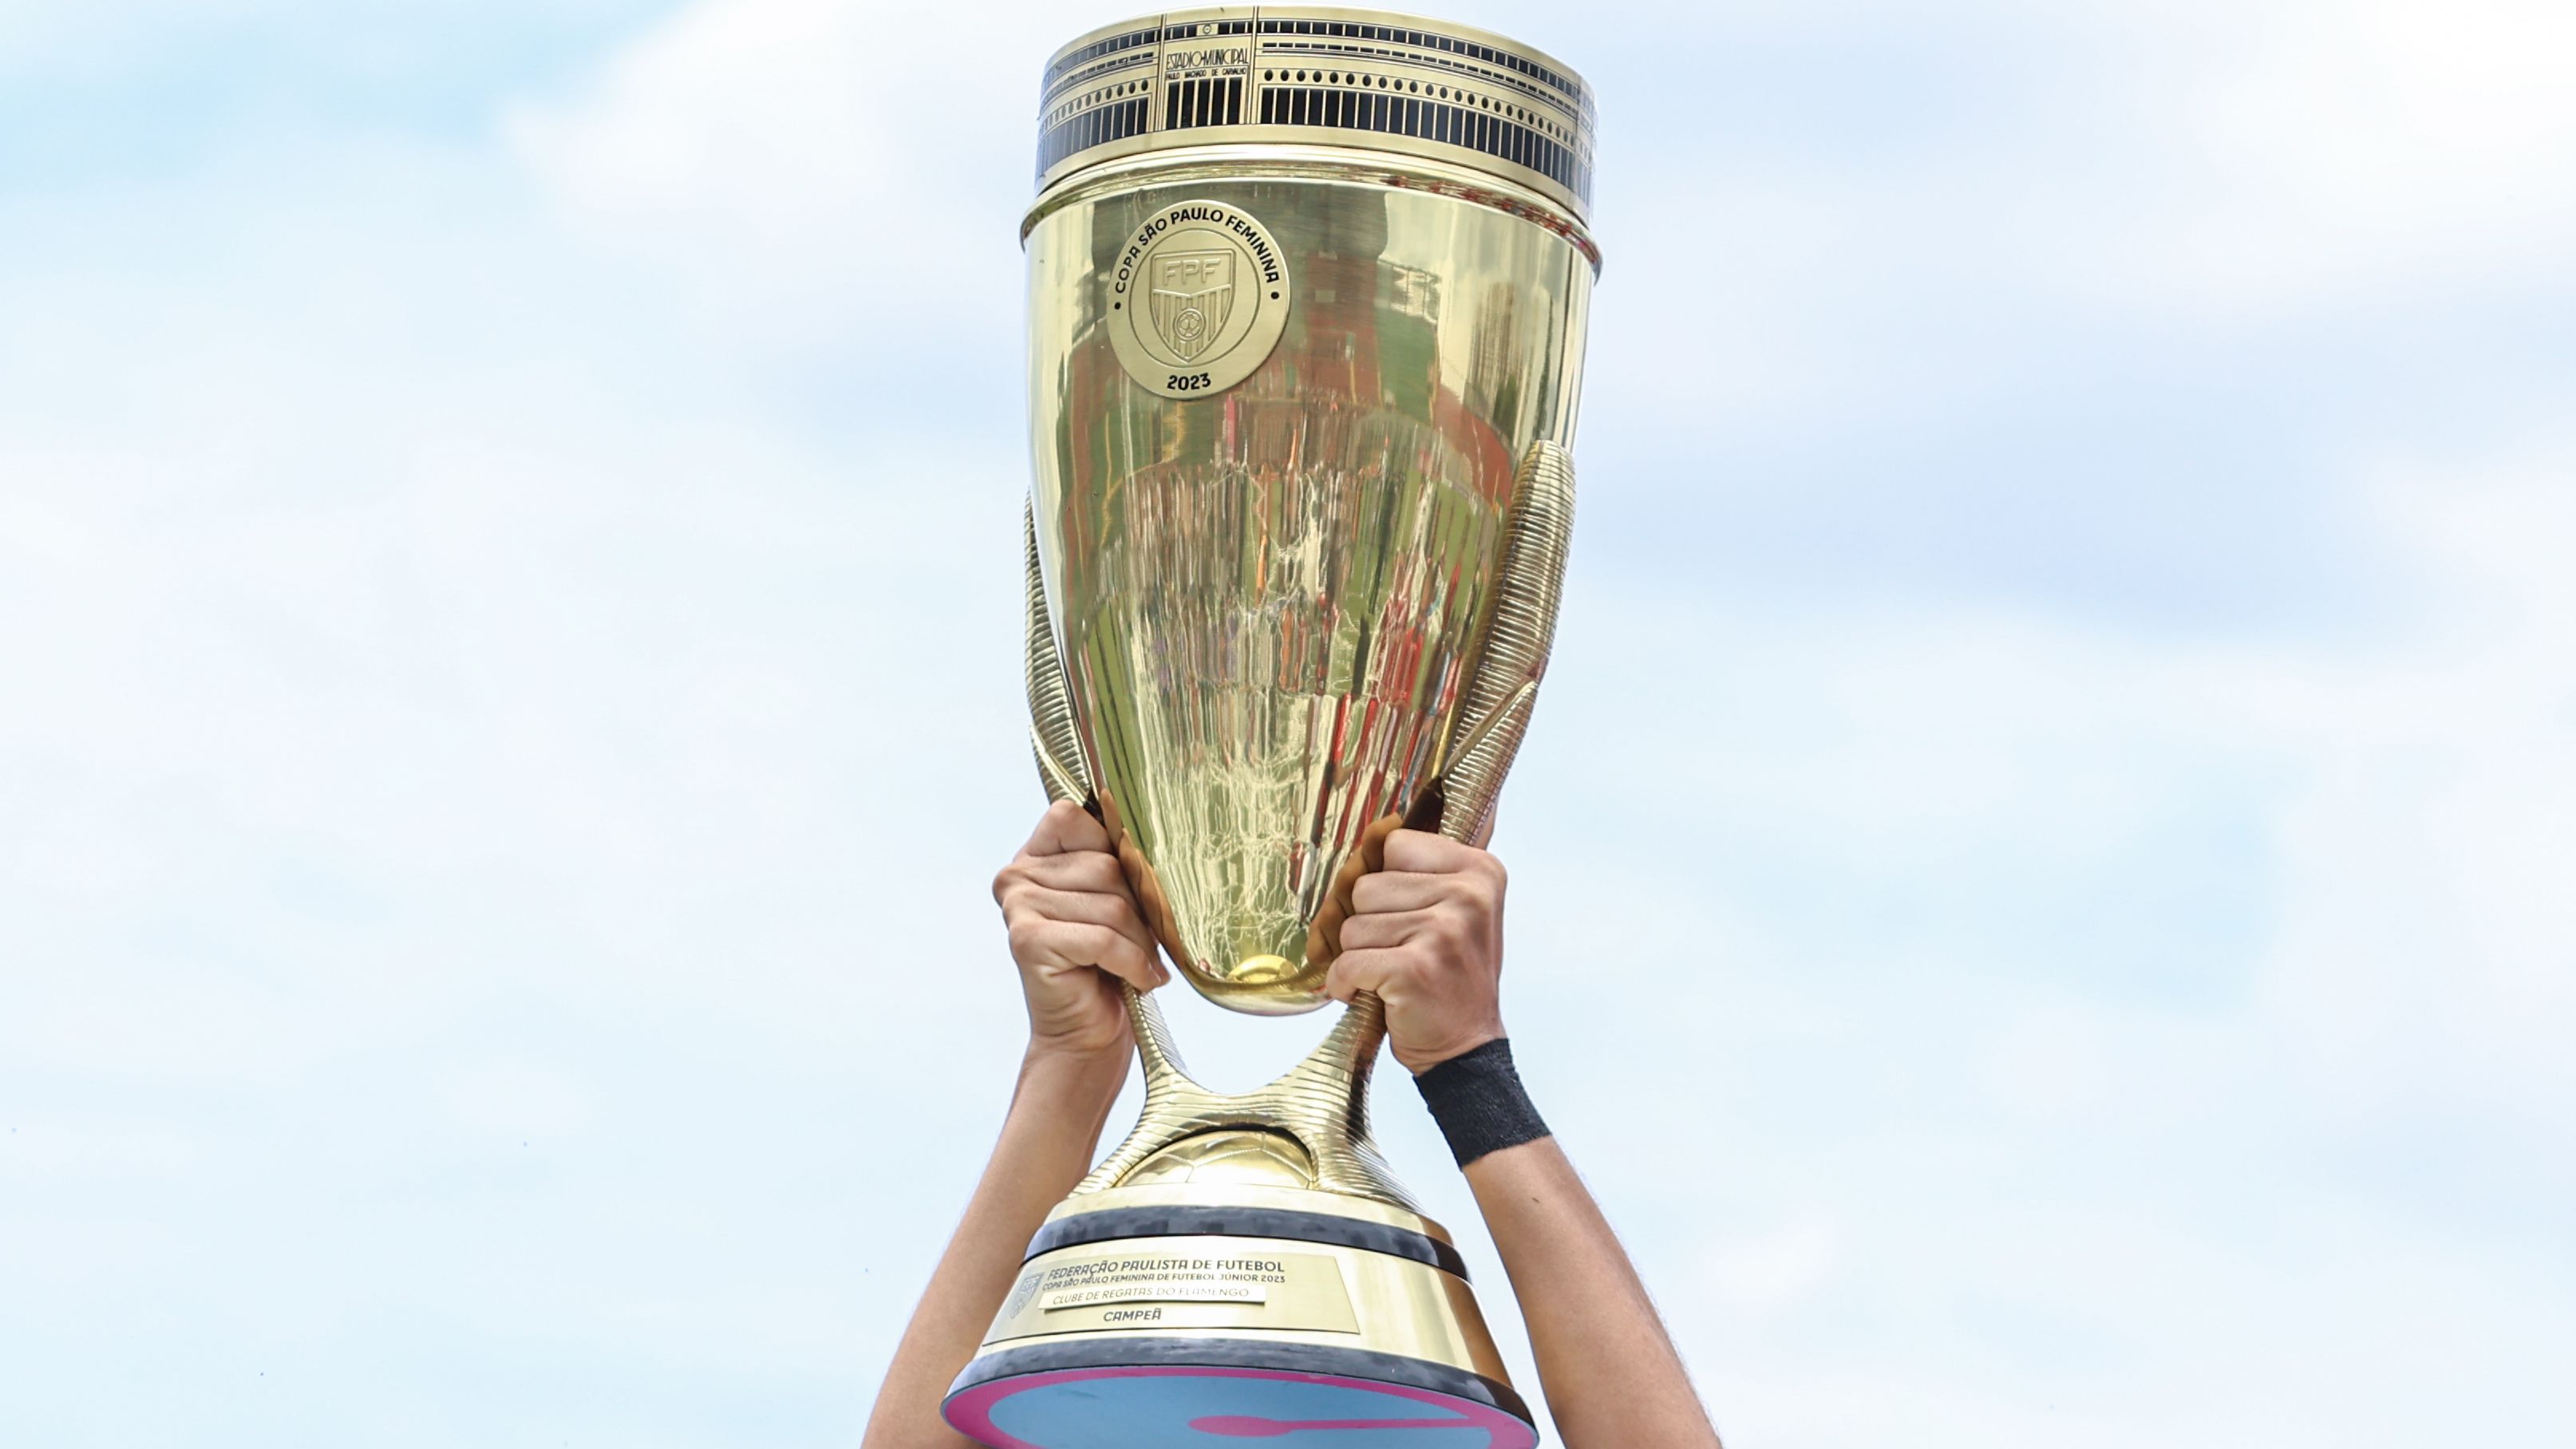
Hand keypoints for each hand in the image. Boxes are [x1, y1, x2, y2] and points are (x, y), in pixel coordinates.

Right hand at [992, 801, 1169, 1060]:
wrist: (1085, 1034)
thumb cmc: (1105, 966)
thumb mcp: (1113, 902)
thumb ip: (1116, 864)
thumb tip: (1151, 840)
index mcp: (1035, 856)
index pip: (1075, 816)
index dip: (1114, 847)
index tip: (1131, 887)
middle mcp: (1017, 875)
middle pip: (1105, 863)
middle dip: (1140, 906)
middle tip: (1147, 939)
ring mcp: (1018, 906)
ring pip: (1110, 902)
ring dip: (1140, 940)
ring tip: (1143, 963)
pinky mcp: (1028, 940)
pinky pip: (1102, 938)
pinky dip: (1132, 962)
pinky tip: (1139, 978)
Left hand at [1325, 829, 1509, 1073]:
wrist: (1466, 1047)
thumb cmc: (1448, 976)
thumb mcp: (1446, 910)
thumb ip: (1408, 871)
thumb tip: (1369, 836)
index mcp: (1478, 869)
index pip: (1393, 843)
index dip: (1381, 880)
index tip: (1399, 912)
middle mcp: (1468, 894)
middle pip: (1365, 884)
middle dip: (1365, 923)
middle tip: (1395, 951)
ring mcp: (1444, 930)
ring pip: (1351, 924)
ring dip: (1357, 955)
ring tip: (1390, 973)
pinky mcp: (1416, 968)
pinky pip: (1347, 962)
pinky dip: (1345, 984)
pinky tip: (1371, 993)